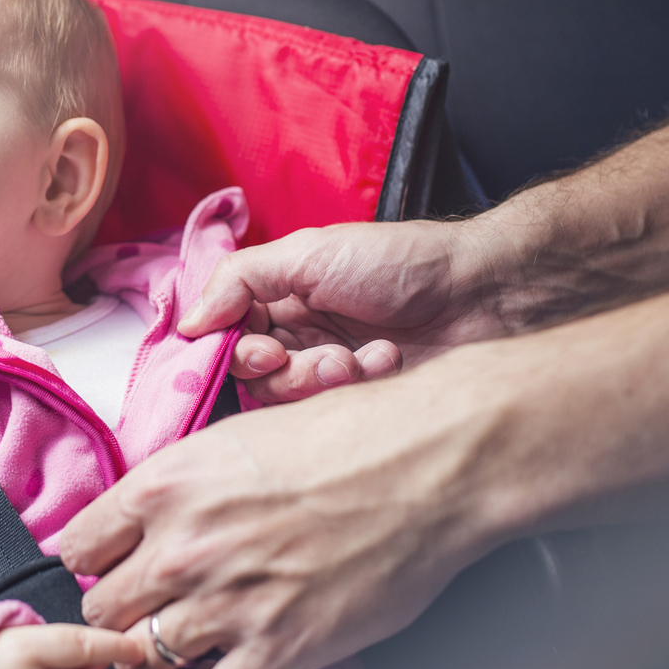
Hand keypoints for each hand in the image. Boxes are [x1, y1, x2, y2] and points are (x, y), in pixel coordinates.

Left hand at [60, 356, 513, 668]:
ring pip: (142, 658)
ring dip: (159, 656)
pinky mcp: (279, 650)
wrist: (433, 461)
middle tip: (154, 607)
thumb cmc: (350, 435)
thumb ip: (183, 485)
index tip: (113, 567)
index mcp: (166, 484)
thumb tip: (149, 520)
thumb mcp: (239, 438)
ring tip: (189, 643)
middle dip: (124, 610)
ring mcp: (228, 603)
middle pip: (100, 609)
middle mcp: (183, 546)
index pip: (76, 546)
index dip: (95, 561)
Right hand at [179, 221, 509, 403]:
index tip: (262, 350)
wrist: (482, 292)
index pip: (224, 338)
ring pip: (288, 401)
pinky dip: (359, 388)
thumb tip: (187, 322)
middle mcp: (295, 335)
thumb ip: (239, 280)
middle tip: (315, 356)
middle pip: (251, 378)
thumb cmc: (400, 262)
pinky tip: (388, 361)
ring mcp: (327, 371)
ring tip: (361, 357)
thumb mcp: (309, 253)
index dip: (233, 352)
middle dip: (281, 371)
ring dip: (321, 380)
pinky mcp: (360, 403)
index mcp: (276, 298)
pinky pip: (331, 415)